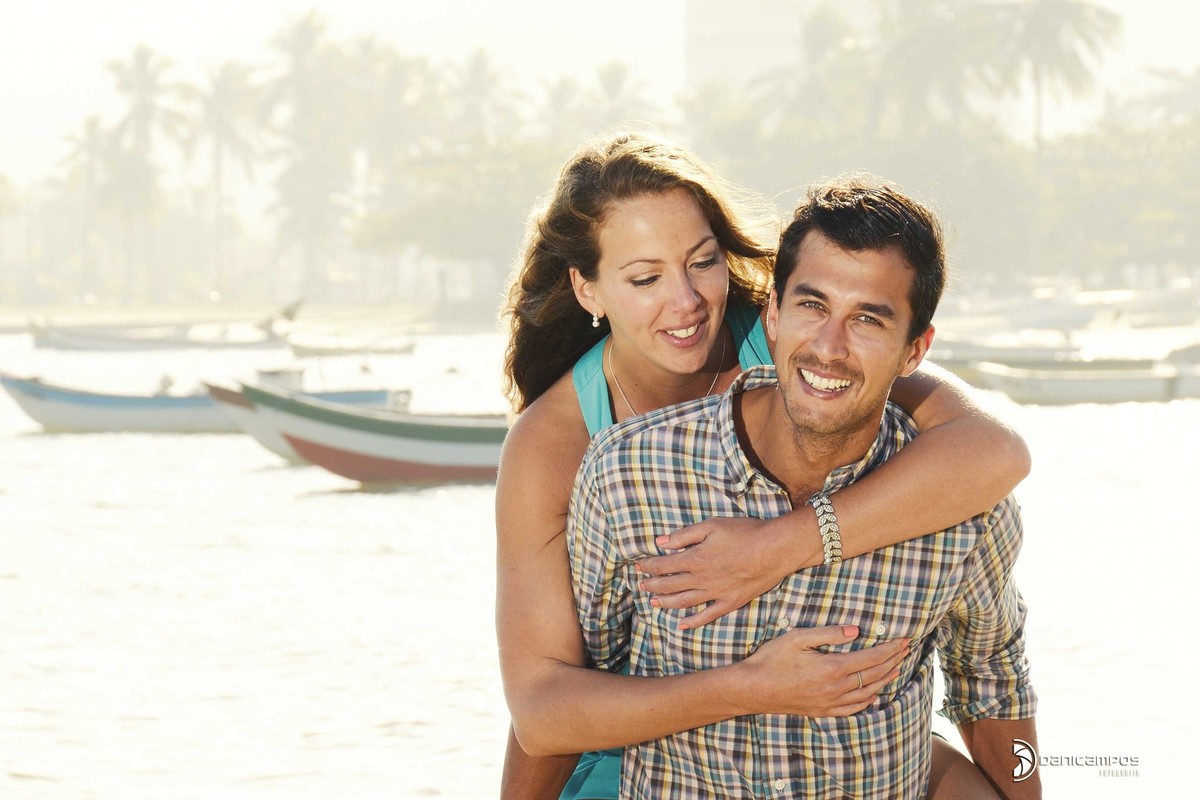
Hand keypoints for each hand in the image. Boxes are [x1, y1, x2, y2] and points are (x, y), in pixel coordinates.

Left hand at [637, 516, 809, 628]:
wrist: (775, 549)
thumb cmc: (744, 532)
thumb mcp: (711, 525)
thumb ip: (684, 535)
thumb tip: (660, 542)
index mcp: (695, 559)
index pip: (664, 565)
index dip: (649, 566)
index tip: (639, 566)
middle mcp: (702, 580)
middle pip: (670, 585)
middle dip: (653, 585)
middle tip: (641, 585)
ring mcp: (716, 593)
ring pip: (684, 602)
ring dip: (667, 602)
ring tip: (654, 602)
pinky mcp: (731, 602)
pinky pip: (708, 615)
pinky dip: (694, 622)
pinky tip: (683, 625)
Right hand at [741, 625, 907, 716]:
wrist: (753, 689)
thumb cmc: (772, 659)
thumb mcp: (798, 638)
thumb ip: (829, 634)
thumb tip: (856, 631)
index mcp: (832, 668)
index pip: (871, 658)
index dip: (890, 648)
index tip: (904, 639)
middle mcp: (836, 688)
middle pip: (874, 675)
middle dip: (893, 661)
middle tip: (906, 649)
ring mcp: (830, 703)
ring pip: (868, 693)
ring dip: (885, 679)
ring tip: (896, 668)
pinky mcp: (822, 711)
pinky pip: (853, 708)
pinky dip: (868, 699)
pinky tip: (873, 694)